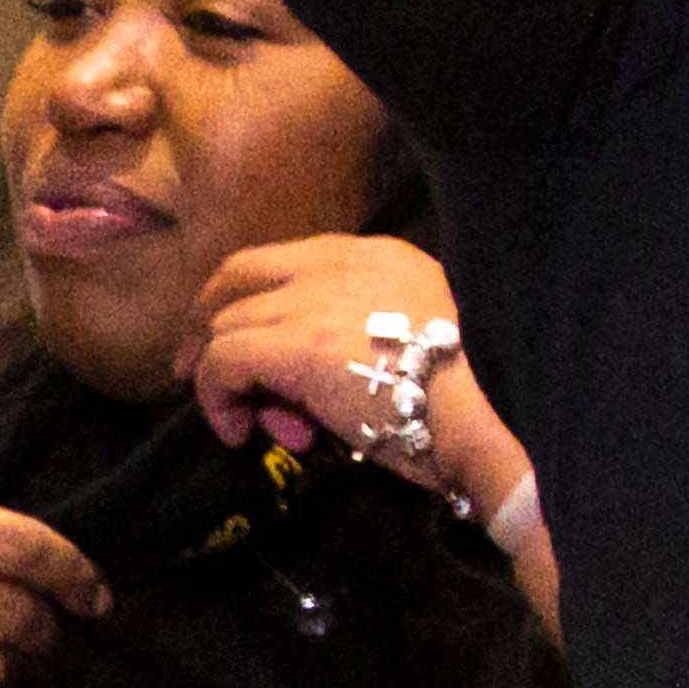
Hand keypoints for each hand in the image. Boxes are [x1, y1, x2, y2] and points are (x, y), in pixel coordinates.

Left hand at [183, 234, 528, 521]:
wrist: (494, 413)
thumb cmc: (480, 387)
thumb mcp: (428, 332)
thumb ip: (375, 327)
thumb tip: (328, 371)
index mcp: (379, 256)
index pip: (289, 261)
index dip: (253, 300)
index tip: (244, 339)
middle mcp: (339, 263)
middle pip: (239, 276)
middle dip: (208, 322)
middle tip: (194, 368)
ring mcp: (312, 300)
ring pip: (225, 326)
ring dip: (229, 380)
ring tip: (259, 426)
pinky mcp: (291, 344)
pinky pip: (220, 363)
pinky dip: (216, 398)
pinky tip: (238, 431)